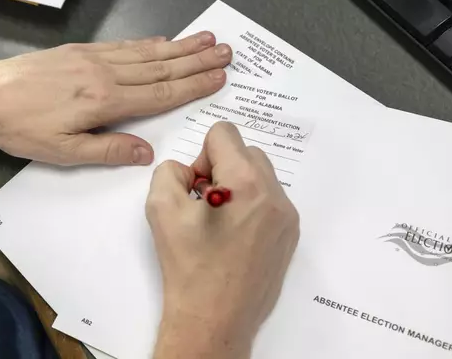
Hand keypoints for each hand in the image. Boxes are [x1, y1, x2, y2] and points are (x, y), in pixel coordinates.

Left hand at [0, 32, 231, 165]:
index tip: (220, 76)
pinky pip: (122, 45)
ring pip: (145, 52)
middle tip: (226, 51)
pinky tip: (160, 40)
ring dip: (178, 47)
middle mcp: (104, 74)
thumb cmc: (21, 129)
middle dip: (195, 60)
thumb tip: (148, 153)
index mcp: (105, 101)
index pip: (160, 93)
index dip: (193, 85)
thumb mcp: (63, 153)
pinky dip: (146, 42)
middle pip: (160, 67)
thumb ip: (108, 151)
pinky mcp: (79, 50)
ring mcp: (92, 57)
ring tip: (204, 40)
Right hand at [146, 122, 298, 357]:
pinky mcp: (290, 235)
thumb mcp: (160, 207)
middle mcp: (274, 194)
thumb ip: (170, 171)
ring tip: (219, 221)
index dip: (201, 155)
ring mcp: (287, 216)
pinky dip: (250, 205)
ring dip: (237, 185)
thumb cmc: (188, 266)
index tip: (195, 188)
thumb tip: (190, 171)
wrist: (214, 318)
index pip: (224, 133)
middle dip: (220, 167)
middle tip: (203, 202)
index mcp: (244, 183)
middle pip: (245, 151)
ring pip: (260, 175)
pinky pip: (270, 200)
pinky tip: (234, 236)